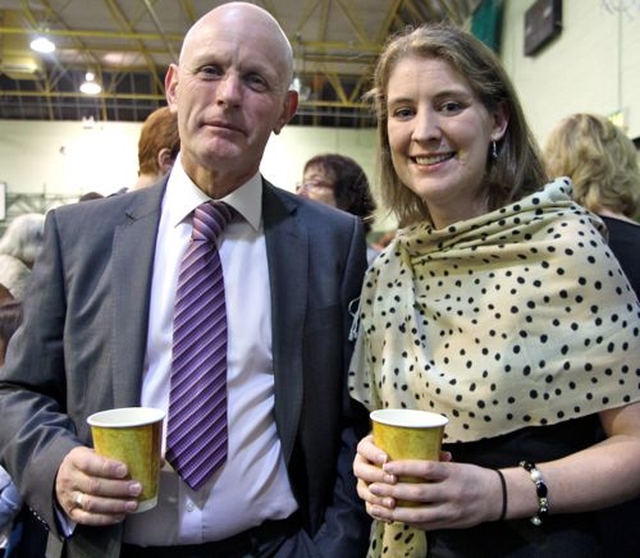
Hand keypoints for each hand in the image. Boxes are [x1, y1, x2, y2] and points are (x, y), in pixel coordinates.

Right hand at [55, 446, 141, 524]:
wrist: (63, 475)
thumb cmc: (89, 461)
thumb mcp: (96, 451)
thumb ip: (115, 453)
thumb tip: (150, 458)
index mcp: (75, 459)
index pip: (89, 464)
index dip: (108, 468)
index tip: (125, 470)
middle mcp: (70, 479)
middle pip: (94, 486)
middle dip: (118, 489)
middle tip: (137, 488)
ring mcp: (69, 497)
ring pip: (92, 504)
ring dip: (115, 506)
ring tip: (133, 504)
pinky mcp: (72, 512)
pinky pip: (88, 519)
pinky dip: (106, 518)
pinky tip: (121, 515)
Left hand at [353, 435, 499, 529]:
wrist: (497, 497)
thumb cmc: (472, 476)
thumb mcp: (456, 465)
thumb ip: (435, 465)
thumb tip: (406, 456)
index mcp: (453, 473)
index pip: (426, 469)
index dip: (404, 468)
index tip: (386, 465)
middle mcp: (452, 492)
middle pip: (418, 493)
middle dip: (393, 490)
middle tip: (374, 485)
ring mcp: (451, 511)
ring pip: (418, 515)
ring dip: (395, 511)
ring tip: (376, 506)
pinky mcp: (449, 524)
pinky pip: (425, 525)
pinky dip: (407, 521)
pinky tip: (392, 517)